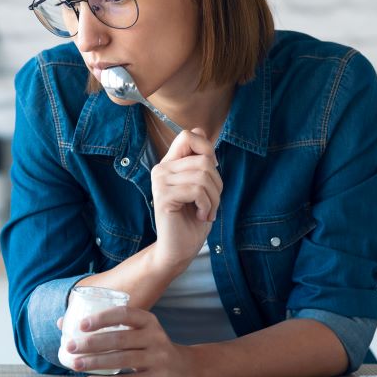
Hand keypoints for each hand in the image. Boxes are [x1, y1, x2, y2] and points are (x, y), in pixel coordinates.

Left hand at [58, 306, 197, 376]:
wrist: (186, 370)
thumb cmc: (152, 348)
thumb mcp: (139, 333)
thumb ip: (108, 327)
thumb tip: (63, 323)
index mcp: (149, 322)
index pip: (125, 314)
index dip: (103, 318)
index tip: (82, 324)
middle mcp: (155, 337)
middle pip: (120, 339)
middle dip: (92, 343)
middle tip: (71, 346)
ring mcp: (158, 359)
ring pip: (122, 360)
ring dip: (95, 362)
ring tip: (75, 365)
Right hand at [150, 127, 221, 272]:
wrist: (179, 248)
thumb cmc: (192, 217)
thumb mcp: (202, 185)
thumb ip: (200, 159)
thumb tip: (200, 129)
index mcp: (170, 163)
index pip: (189, 135)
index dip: (207, 149)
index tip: (211, 173)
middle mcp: (161, 169)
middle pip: (203, 159)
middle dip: (217, 184)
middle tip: (211, 203)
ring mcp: (159, 181)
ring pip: (203, 176)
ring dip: (213, 198)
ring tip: (206, 212)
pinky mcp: (162, 196)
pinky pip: (196, 190)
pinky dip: (206, 206)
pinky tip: (200, 216)